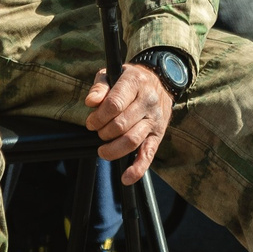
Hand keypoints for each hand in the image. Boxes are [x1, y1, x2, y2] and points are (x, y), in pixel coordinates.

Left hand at [84, 62, 174, 184]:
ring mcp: (154, 120)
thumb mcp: (113, 74)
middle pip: (121, 124)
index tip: (91, 123)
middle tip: (98, 132)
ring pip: (132, 140)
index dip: (98, 117)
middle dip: (103, 132)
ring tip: (103, 149)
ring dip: (113, 149)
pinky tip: (126, 177)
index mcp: (135, 83)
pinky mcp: (158, 135)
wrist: (161, 81)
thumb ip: (100, 87)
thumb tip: (91, 102)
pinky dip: (137, 169)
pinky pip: (148, 155)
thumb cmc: (130, 79)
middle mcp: (148, 101)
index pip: (114, 104)